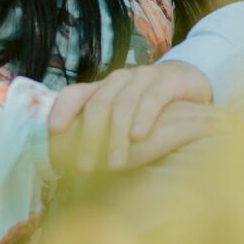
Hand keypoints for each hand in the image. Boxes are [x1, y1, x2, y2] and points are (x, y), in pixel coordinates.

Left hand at [48, 60, 212, 173]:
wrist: (189, 79)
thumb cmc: (151, 105)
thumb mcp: (123, 115)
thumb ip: (102, 131)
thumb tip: (72, 161)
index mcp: (103, 87)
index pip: (75, 93)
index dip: (63, 109)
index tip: (54, 131)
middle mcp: (119, 80)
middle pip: (98, 104)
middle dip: (88, 137)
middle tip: (84, 166)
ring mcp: (143, 77)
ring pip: (123, 104)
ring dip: (116, 137)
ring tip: (114, 164)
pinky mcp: (167, 80)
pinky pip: (152, 98)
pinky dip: (143, 117)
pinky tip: (139, 136)